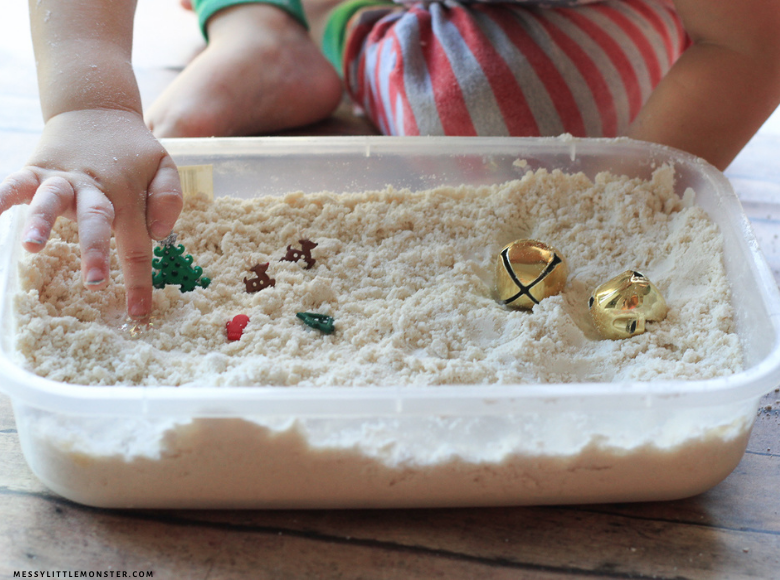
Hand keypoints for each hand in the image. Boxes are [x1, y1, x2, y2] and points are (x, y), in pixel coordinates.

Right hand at [0, 109, 182, 318]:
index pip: (137, 245)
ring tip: (32, 245)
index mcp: (129, 196)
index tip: (138, 314)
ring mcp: (64, 178)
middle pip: (96, 222)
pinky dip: (1, 194)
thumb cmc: (133, 151)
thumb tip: (162, 233)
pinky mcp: (37, 169)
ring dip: (42, 222)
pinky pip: (17, 181)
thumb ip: (169, 197)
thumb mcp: (164, 166)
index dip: (139, 281)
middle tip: (95, 281)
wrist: (97, 108)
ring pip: (51, 199)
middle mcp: (95, 189)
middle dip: (95, 252)